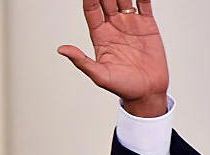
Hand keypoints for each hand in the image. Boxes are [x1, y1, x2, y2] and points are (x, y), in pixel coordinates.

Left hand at [58, 0, 167, 116]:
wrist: (147, 91)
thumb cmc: (122, 87)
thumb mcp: (98, 75)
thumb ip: (81, 61)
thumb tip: (61, 49)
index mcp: (100, 36)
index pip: (91, 11)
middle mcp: (113, 27)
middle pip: (106, 1)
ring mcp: (130, 24)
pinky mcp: (147, 24)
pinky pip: (144, 3)